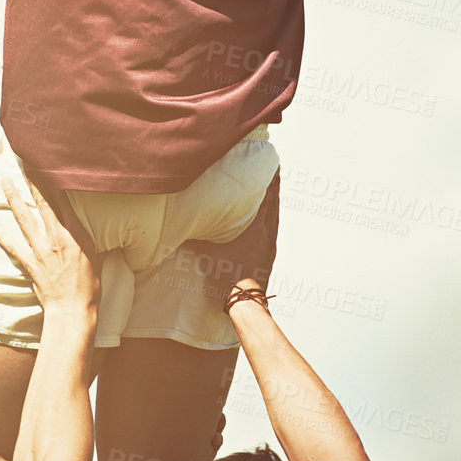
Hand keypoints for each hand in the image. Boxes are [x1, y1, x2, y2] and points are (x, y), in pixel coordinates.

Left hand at [0, 176, 99, 312]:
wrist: (73, 308)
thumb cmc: (89, 285)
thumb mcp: (95, 255)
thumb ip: (85, 237)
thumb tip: (83, 226)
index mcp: (75, 233)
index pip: (62, 201)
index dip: (52, 182)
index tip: (45, 167)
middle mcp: (56, 237)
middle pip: (42, 203)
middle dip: (31, 182)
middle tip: (21, 165)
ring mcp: (41, 249)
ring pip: (24, 218)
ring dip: (14, 199)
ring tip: (5, 184)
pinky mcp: (30, 262)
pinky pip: (13, 245)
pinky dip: (3, 236)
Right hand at [199, 170, 280, 302]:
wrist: (243, 298)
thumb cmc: (224, 272)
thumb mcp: (206, 247)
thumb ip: (200, 229)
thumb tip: (186, 215)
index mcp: (251, 225)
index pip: (262, 196)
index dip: (266, 178)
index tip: (269, 163)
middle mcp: (264, 231)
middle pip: (272, 201)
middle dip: (273, 183)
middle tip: (274, 166)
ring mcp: (269, 242)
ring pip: (274, 214)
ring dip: (275, 197)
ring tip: (274, 184)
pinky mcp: (270, 252)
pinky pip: (273, 226)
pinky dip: (273, 214)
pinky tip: (271, 213)